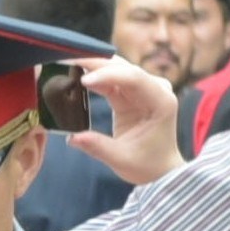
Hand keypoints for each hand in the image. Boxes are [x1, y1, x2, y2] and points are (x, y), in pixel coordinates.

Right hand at [70, 55, 183, 186]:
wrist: (159, 169)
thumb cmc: (147, 165)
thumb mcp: (121, 159)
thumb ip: (97, 146)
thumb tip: (71, 137)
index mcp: (161, 102)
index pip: (134, 79)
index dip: (108, 75)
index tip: (83, 81)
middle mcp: (156, 89)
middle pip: (124, 68)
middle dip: (96, 63)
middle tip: (68, 61)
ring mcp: (145, 89)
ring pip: (117, 69)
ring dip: (93, 67)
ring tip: (68, 65)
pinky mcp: (133, 93)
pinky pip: (112, 79)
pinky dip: (95, 77)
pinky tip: (76, 76)